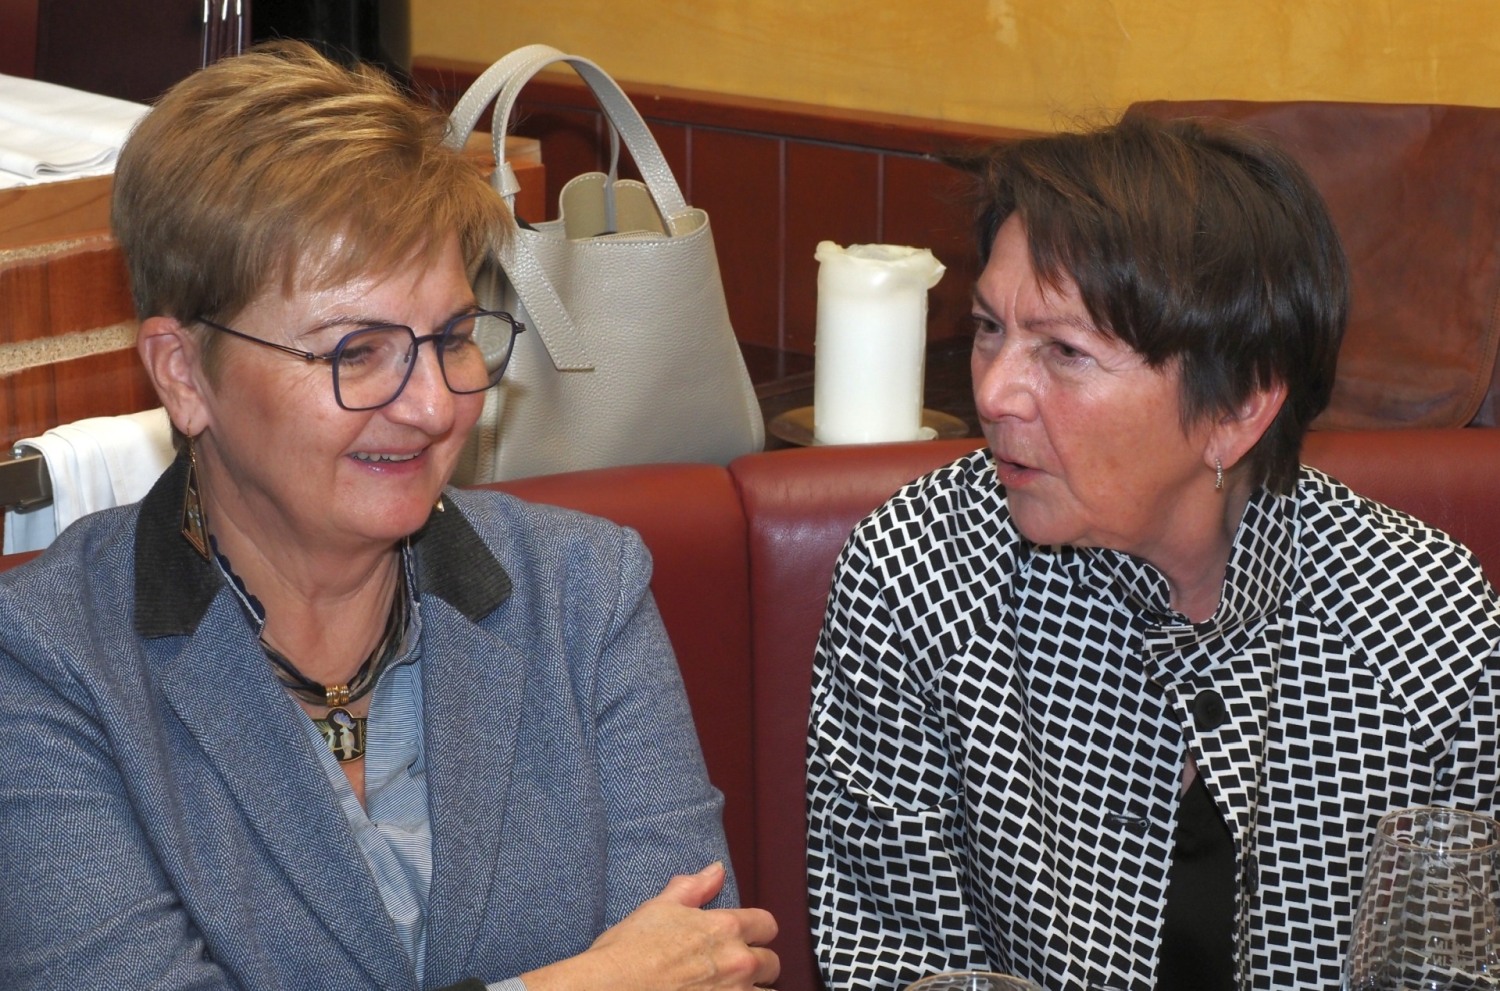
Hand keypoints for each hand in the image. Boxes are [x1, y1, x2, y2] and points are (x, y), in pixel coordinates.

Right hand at [524, 862, 779, 990]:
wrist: (610, 988)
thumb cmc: (629, 951)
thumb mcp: (659, 908)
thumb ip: (694, 888)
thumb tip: (716, 870)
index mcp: (725, 929)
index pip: (766, 925)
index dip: (757, 930)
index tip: (746, 936)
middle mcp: (737, 963)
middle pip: (771, 963)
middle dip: (757, 964)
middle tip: (734, 968)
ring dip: (753, 990)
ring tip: (730, 989)